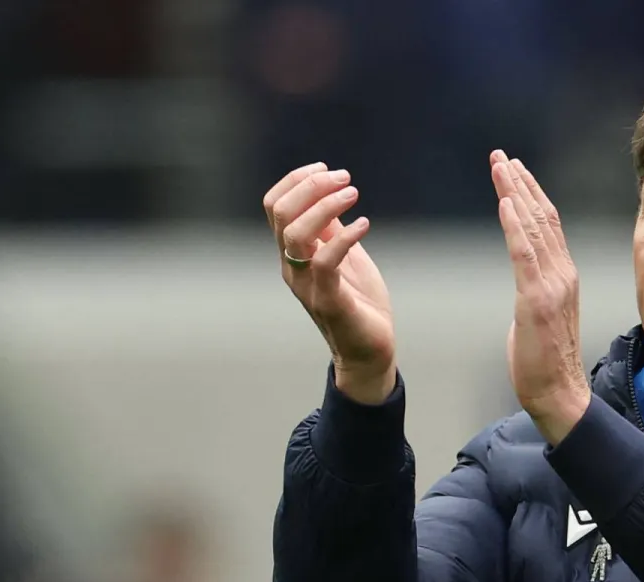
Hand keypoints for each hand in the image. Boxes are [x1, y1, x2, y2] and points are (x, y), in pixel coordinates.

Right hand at [264, 163, 395, 403]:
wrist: (369, 349)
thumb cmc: (358, 301)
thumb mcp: (344, 255)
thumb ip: (331, 229)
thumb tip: (328, 194)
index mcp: (292, 253)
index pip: (274, 205)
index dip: (296, 181)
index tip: (326, 170)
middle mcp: (292, 267)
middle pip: (280, 214)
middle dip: (312, 187)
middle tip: (345, 179)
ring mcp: (307, 285)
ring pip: (295, 235)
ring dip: (325, 206)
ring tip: (353, 194)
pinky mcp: (328, 302)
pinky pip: (325, 263)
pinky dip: (345, 237)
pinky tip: (364, 225)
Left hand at [491, 151, 590, 444]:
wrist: (559, 394)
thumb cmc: (545, 363)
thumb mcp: (538, 317)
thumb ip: (534, 295)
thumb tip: (524, 289)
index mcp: (563, 277)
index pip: (548, 225)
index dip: (530, 194)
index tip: (514, 170)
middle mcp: (562, 274)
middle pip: (542, 217)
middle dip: (520, 183)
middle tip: (501, 156)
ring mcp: (552, 286)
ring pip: (533, 228)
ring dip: (514, 193)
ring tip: (499, 166)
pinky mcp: (537, 301)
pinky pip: (524, 254)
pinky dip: (514, 225)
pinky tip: (504, 202)